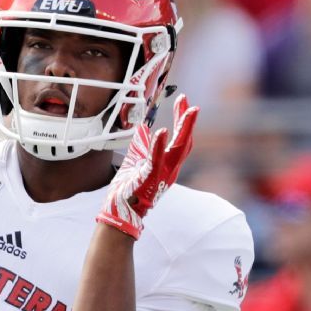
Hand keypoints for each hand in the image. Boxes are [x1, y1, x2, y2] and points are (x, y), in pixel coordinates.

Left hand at [96, 94, 198, 239]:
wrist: (120, 210)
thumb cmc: (129, 188)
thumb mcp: (135, 160)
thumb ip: (141, 144)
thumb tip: (143, 126)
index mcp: (168, 164)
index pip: (180, 139)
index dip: (183, 119)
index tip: (184, 101)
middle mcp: (170, 169)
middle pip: (184, 141)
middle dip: (188, 121)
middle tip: (190, 102)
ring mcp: (162, 174)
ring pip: (177, 149)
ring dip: (184, 129)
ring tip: (187, 111)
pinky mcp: (150, 179)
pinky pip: (156, 160)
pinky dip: (159, 146)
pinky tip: (162, 131)